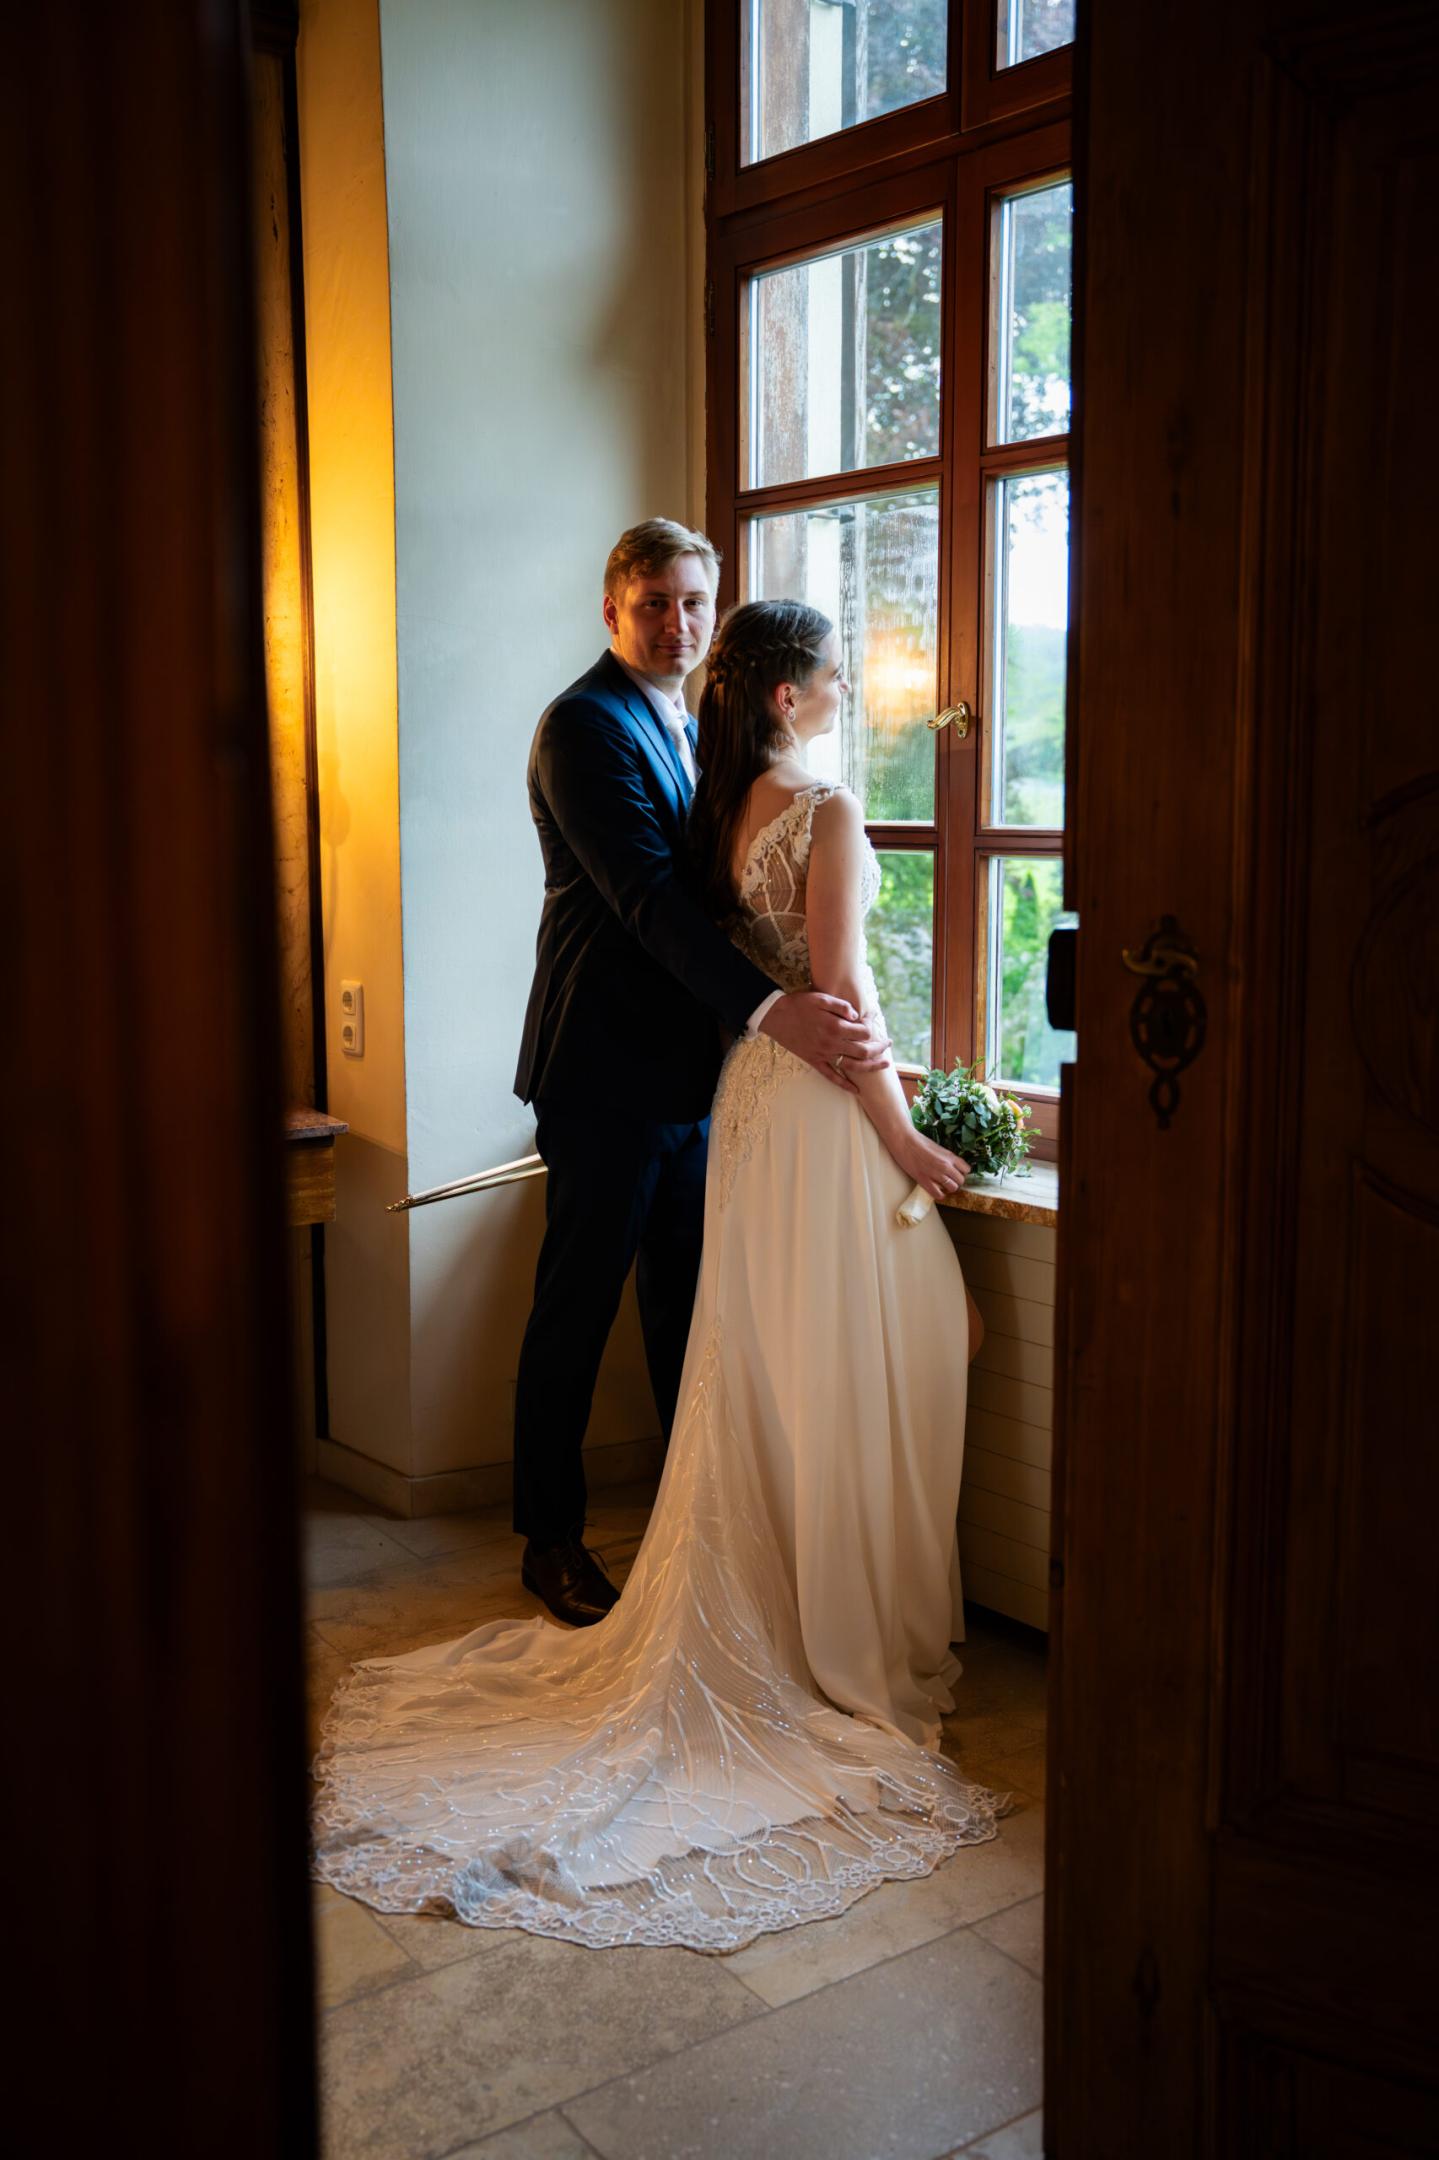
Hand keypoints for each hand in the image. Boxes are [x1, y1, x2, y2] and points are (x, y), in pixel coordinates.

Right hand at [760, 993, 892, 1090]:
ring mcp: (823, 1055)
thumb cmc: (798, 1004)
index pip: (863, 1031)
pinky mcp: (814, 1061)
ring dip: (871, 1066)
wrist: (775, 1016)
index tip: (873, 1019)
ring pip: (852, 1066)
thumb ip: (841, 1006)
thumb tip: (857, 1016)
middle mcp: (832, 1043)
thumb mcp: (820, 998)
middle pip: (864, 1051)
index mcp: (835, 1026)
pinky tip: (856, 1090)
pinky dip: (844, 1085)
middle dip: (880, 1048)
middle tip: (888, 1043)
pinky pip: (831, 1077)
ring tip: (884, 1064)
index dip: (872, 1025)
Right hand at [897, 1131, 968, 1200]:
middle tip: (949, 1179)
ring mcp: (936, 1174)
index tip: (956, 1172)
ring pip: (952, 1188)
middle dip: (956, 1181)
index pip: (966, 1169)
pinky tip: (935, 1190)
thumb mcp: (938, 1147)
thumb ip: (946, 1157)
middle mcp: (946, 1166)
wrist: (904, 1141)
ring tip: (942, 1185)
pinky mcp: (925, 1181)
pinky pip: (938, 1195)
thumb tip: (950, 1166)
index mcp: (950, 1156)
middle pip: (961, 1181)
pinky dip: (939, 1194)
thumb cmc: (919, 1141)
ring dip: (948, 1188)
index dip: (962, 1172)